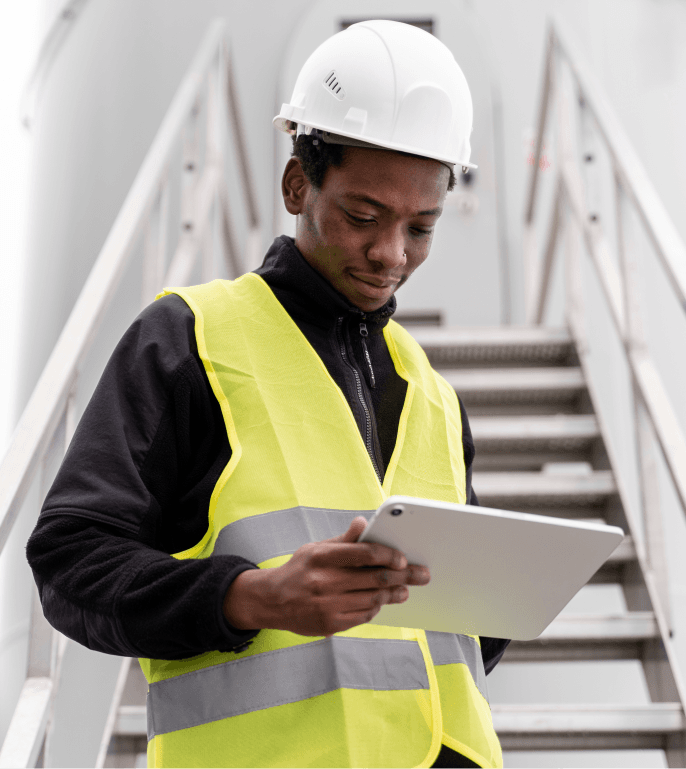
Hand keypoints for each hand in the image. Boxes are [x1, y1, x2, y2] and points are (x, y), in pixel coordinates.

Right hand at [223, 516, 429, 636]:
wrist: (273, 601)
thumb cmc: (300, 570)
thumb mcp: (316, 548)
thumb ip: (344, 539)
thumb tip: (364, 523)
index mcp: (323, 557)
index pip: (363, 553)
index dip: (388, 555)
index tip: (403, 558)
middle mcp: (326, 581)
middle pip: (374, 578)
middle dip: (403, 576)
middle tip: (420, 574)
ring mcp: (329, 605)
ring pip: (373, 598)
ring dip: (394, 594)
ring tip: (405, 590)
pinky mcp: (331, 624)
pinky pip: (364, 615)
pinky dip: (376, 606)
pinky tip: (382, 601)